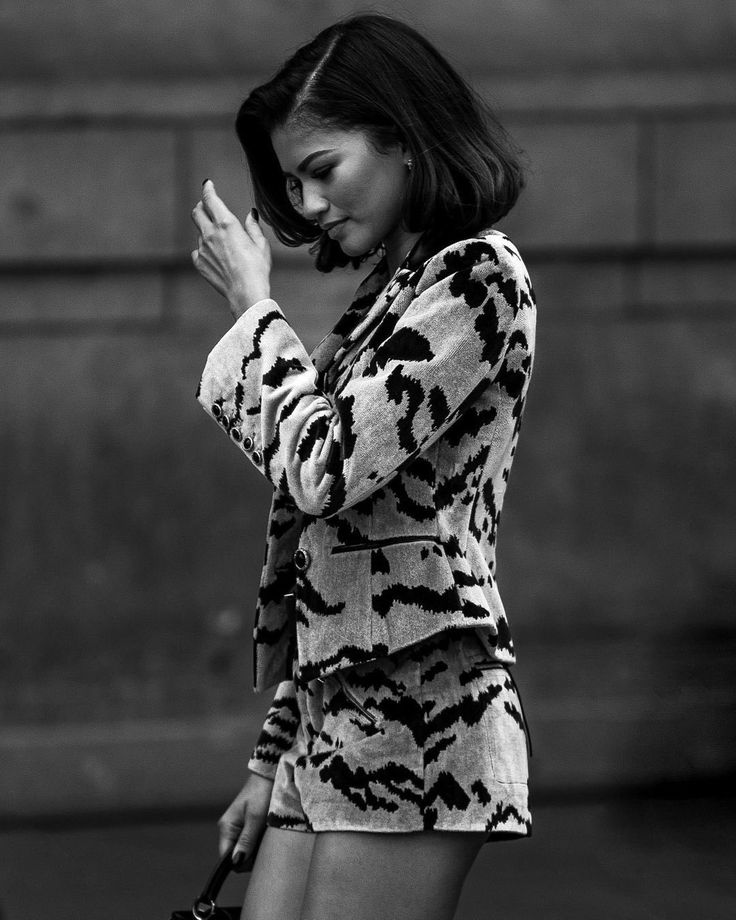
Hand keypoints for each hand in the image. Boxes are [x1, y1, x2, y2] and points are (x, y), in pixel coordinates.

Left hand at [191, 180, 271, 317]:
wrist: (246, 292)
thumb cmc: (257, 268)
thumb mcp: (261, 244)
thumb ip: (252, 226)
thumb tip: (250, 214)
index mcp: (227, 224)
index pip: (210, 199)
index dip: (208, 189)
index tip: (208, 184)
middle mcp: (210, 233)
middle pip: (197, 212)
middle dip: (202, 206)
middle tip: (208, 207)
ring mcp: (202, 248)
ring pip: (200, 232)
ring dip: (207, 231)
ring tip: (223, 243)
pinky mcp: (199, 262)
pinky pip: (198, 251)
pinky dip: (205, 249)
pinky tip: (217, 258)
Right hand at [218, 772, 273, 871]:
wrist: (270, 774)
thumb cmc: (262, 793)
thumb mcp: (256, 818)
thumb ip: (246, 841)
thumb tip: (236, 862)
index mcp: (226, 828)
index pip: (226, 858)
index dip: (241, 862)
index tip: (257, 854)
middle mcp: (229, 830)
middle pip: (237, 856)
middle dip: (251, 855)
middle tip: (264, 841)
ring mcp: (238, 828)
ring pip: (246, 850)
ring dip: (257, 847)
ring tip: (267, 834)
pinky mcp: (247, 826)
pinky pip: (251, 842)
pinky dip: (260, 841)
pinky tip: (267, 832)